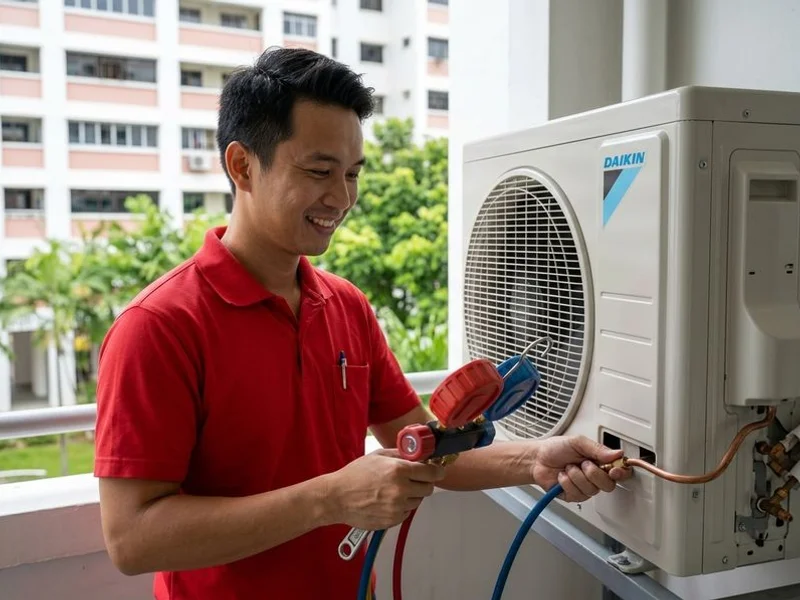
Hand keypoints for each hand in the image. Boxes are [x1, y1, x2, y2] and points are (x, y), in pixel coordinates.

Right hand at [328, 448, 446, 529]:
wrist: (337, 497)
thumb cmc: (354, 475)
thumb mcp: (378, 455)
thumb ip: (400, 455)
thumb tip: (418, 455)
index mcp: (399, 470)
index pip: (432, 472)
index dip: (436, 471)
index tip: (437, 470)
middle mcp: (401, 490)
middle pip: (428, 488)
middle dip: (423, 483)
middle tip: (412, 479)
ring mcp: (397, 507)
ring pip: (417, 501)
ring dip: (411, 495)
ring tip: (393, 490)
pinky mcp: (392, 520)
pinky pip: (406, 512)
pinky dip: (401, 507)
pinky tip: (387, 501)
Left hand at [532, 436, 630, 501]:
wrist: (537, 459)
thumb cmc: (556, 449)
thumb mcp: (577, 442)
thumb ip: (597, 448)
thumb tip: (617, 454)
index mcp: (600, 461)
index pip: (620, 471)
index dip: (621, 473)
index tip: (615, 470)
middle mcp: (595, 476)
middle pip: (608, 485)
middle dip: (594, 473)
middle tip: (583, 463)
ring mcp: (585, 487)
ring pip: (592, 490)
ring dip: (576, 476)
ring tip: (568, 468)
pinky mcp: (574, 496)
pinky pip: (578, 494)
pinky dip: (567, 483)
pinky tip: (563, 476)